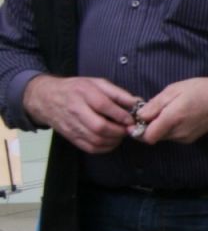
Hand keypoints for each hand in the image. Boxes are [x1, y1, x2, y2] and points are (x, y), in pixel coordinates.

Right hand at [22, 75, 141, 153]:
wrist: (46, 98)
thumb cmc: (76, 89)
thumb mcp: (97, 83)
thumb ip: (118, 93)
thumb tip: (138, 103)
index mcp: (83, 93)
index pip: (104, 106)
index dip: (121, 115)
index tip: (132, 119)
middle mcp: (76, 110)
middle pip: (99, 127)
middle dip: (119, 131)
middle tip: (128, 129)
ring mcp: (71, 125)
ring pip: (95, 140)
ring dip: (114, 140)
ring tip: (120, 134)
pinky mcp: (70, 136)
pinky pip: (89, 147)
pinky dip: (104, 148)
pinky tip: (111, 141)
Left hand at [137, 74, 207, 144]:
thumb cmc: (202, 90)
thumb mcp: (175, 89)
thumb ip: (155, 104)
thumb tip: (139, 115)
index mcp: (173, 118)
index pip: (146, 136)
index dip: (138, 128)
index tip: (137, 118)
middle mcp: (178, 132)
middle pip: (152, 136)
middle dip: (147, 126)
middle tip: (151, 110)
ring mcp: (185, 137)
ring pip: (162, 136)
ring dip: (159, 126)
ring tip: (167, 110)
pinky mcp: (190, 139)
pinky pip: (172, 136)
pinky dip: (169, 128)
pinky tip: (177, 115)